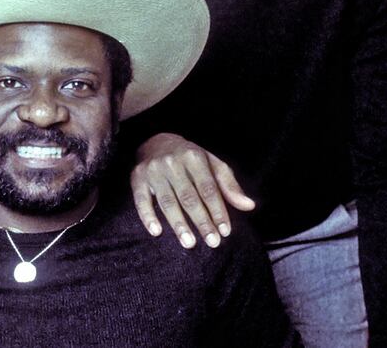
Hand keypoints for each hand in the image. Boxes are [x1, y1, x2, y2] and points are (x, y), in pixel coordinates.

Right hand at [130, 133, 254, 248]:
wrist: (156, 142)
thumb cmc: (189, 159)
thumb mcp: (212, 165)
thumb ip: (229, 185)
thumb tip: (249, 206)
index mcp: (194, 157)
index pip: (208, 188)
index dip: (217, 210)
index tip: (225, 231)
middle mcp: (172, 162)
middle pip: (189, 197)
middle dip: (201, 221)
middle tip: (212, 242)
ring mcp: (153, 170)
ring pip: (167, 201)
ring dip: (178, 224)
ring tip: (189, 243)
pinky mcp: (137, 178)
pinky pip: (141, 200)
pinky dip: (148, 216)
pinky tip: (156, 232)